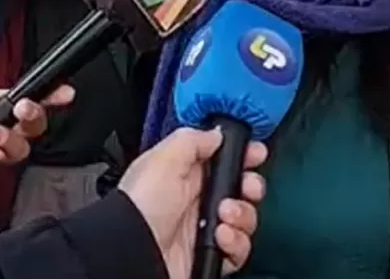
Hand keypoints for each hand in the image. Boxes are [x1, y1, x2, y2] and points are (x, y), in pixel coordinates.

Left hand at [120, 127, 266, 276]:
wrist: (133, 251)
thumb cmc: (139, 205)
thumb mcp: (163, 159)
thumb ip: (192, 140)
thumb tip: (218, 134)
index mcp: (185, 174)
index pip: (223, 160)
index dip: (243, 155)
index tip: (255, 154)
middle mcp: (197, 200)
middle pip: (241, 188)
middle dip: (251, 186)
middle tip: (247, 187)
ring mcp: (205, 229)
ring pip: (245, 218)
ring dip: (242, 214)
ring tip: (224, 215)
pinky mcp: (211, 255)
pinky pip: (239, 248)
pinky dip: (236, 242)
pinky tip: (220, 236)